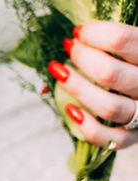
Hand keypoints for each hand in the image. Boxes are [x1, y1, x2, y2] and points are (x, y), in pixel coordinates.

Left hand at [53, 21, 137, 147]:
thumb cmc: (130, 65)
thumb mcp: (126, 52)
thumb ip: (107, 46)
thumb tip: (65, 51)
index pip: (123, 39)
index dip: (95, 34)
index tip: (78, 32)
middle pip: (110, 74)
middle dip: (82, 59)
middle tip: (69, 48)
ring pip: (109, 106)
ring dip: (78, 89)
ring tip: (60, 74)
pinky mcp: (133, 137)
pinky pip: (111, 138)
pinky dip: (88, 127)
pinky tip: (71, 110)